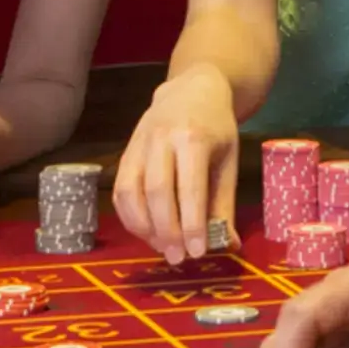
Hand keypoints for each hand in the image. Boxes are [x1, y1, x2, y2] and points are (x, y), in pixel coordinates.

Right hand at [113, 66, 241, 264]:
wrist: (191, 90)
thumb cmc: (215, 128)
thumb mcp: (228, 161)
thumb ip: (224, 204)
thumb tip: (228, 245)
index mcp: (194, 138)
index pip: (190, 188)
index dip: (192, 224)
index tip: (197, 252)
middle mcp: (161, 139)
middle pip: (157, 192)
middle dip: (166, 231)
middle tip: (178, 257)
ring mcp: (139, 144)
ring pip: (131, 192)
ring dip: (144, 227)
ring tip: (161, 248)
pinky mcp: (125, 152)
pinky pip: (120, 190)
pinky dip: (129, 217)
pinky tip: (145, 232)